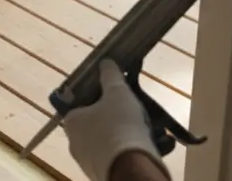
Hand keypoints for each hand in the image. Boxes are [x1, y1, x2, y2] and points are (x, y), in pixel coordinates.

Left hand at [64, 61, 170, 180]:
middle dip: (122, 117)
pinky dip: (137, 150)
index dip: (100, 96)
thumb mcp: (118, 93)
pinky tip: (159, 145)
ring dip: (134, 134)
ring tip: (156, 130)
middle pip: (100, 123)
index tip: (118, 94)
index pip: (82, 104)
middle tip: (140, 111)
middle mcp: (75, 143)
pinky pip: (122, 157)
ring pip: (114, 141)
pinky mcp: (105, 174)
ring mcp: (89, 162)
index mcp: (72, 121)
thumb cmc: (119, 125)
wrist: (131, 169)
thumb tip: (105, 62)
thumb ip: (110, 75)